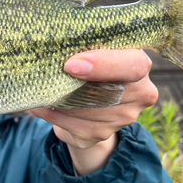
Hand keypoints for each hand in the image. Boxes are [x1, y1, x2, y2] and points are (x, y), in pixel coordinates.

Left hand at [31, 49, 156, 173]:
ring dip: (61, 102)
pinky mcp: (104, 133)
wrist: (84, 105)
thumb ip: (81, 49)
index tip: (71, 65)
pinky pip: (77, 126)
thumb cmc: (86, 67)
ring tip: (41, 92)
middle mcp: (141, 91)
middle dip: (75, 86)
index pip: (133, 65)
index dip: (103, 65)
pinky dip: (55, 116)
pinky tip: (43, 107)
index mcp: (139, 62)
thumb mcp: (89, 51)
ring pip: (90, 111)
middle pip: (110, 91)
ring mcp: (125, 117)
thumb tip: (51, 52)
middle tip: (48, 80)